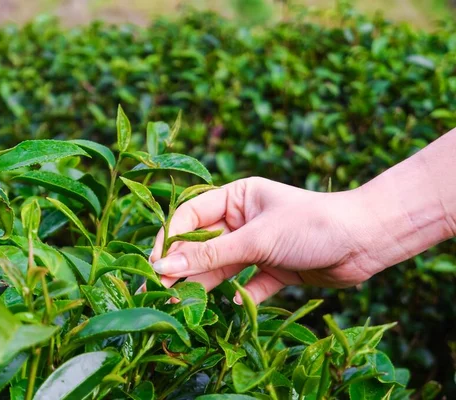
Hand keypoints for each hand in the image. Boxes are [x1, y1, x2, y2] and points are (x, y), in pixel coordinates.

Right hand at [150, 177, 404, 303]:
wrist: (366, 241)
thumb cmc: (311, 225)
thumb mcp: (257, 239)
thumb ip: (210, 256)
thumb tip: (165, 266)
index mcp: (236, 197)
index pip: (190, 216)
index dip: (170, 239)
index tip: (156, 264)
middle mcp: (242, 220)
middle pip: (202, 245)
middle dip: (181, 266)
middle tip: (158, 290)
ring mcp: (257, 246)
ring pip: (221, 267)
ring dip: (203, 285)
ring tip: (181, 305)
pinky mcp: (273, 269)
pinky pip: (247, 285)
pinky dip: (238, 296)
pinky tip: (228, 305)